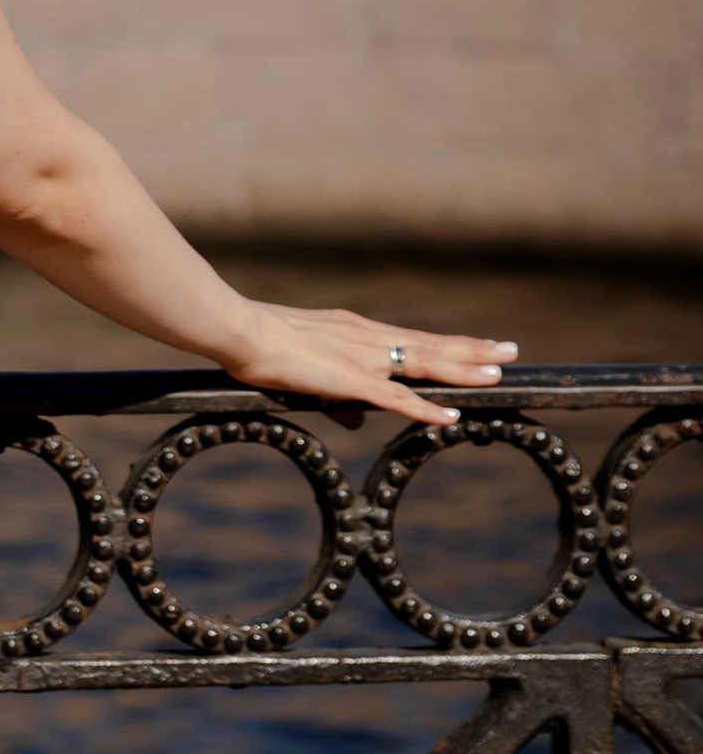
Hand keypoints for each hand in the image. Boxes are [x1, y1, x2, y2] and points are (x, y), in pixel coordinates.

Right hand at [215, 303, 515, 431]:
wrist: (241, 331)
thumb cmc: (263, 346)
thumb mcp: (307, 372)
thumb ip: (338, 399)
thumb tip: (358, 423)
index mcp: (358, 334)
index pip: (415, 340)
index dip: (451, 345)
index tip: (480, 346)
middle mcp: (369, 340)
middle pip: (433, 346)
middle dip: (474, 350)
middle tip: (511, 351)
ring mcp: (363, 359)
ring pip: (426, 364)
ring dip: (464, 370)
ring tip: (500, 373)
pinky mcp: (351, 380)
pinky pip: (397, 399)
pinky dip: (425, 409)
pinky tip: (450, 417)